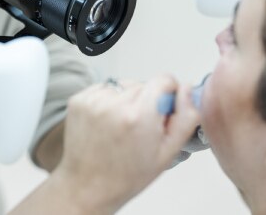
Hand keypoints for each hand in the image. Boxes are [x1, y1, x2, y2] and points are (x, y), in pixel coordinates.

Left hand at [53, 76, 201, 212]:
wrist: (87, 185)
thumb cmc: (126, 175)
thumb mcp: (167, 152)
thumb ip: (185, 118)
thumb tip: (187, 90)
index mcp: (139, 116)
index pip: (163, 80)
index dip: (168, 93)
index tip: (163, 108)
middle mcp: (114, 104)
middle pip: (143, 84)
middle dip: (146, 101)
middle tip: (140, 127)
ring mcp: (94, 100)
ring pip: (123, 85)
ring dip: (126, 100)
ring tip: (121, 126)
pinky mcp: (79, 100)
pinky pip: (104, 88)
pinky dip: (108, 101)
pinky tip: (107, 123)